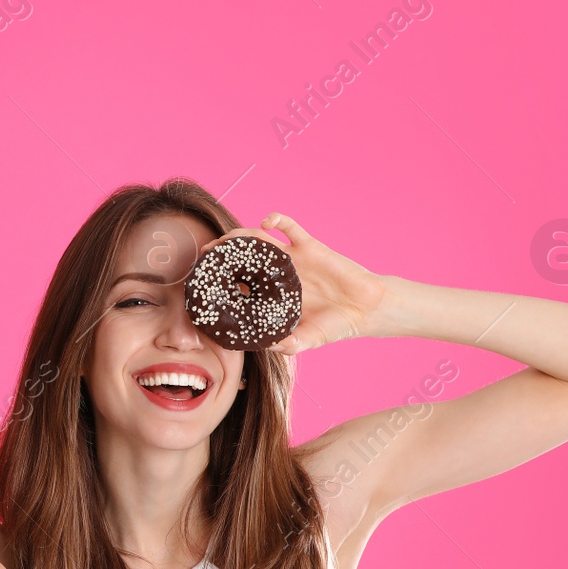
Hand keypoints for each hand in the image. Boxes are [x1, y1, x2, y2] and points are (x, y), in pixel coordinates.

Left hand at [200, 214, 386, 355]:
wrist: (365, 309)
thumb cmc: (334, 325)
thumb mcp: (306, 341)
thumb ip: (286, 345)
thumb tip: (264, 348)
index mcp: (271, 295)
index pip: (239, 285)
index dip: (220, 282)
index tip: (202, 283)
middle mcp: (276, 274)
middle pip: (241, 259)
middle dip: (222, 256)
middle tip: (204, 257)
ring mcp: (291, 259)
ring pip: (259, 240)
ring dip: (239, 237)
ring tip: (224, 240)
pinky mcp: (309, 247)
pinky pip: (290, 227)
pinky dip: (277, 220)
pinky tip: (266, 222)